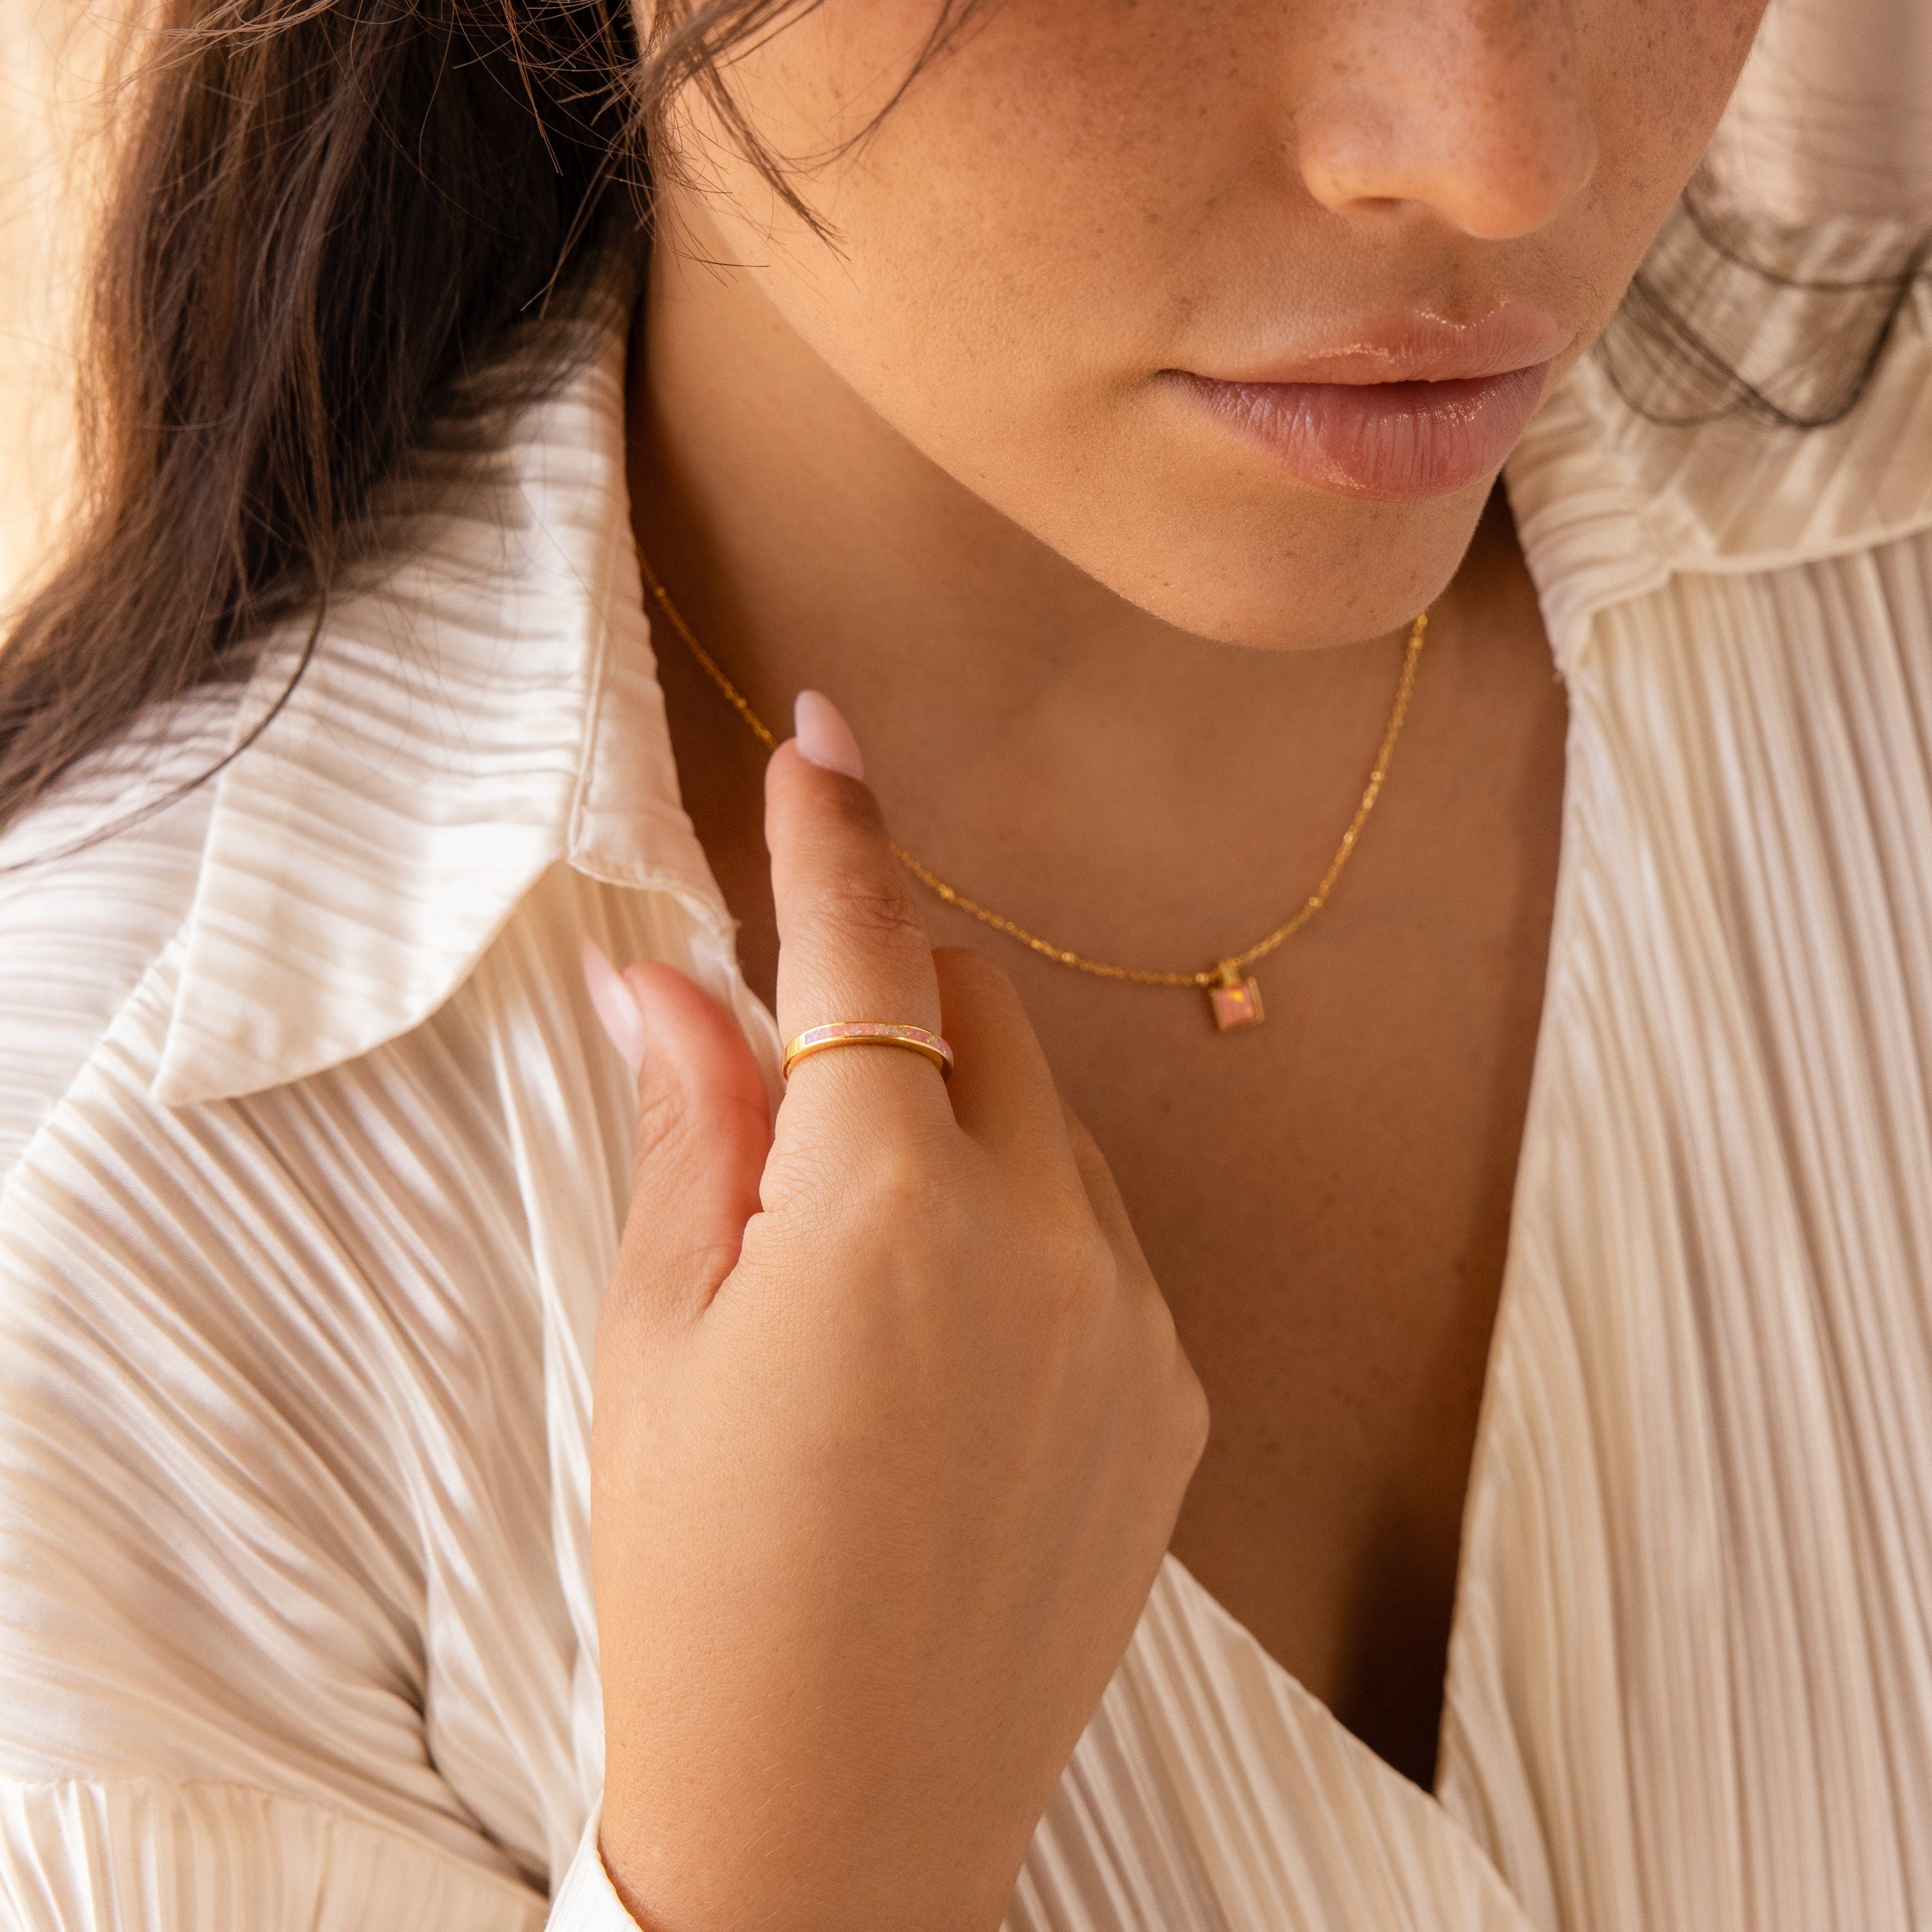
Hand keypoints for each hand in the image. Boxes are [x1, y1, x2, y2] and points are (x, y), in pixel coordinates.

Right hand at [585, 691, 1207, 1931]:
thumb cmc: (703, 1579)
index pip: (861, 952)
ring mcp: (1134, 1320)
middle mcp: (1045, 1240)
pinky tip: (949, 1349)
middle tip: (795, 1084)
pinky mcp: (1177, 1395)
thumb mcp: (660, 1338)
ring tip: (862, 1267)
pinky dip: (1026, 1226)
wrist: (837, 1821)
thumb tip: (667, 977)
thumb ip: (692, 1128)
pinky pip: (1102, 1235)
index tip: (829, 734)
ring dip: (957, 1121)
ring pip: (1048, 1123)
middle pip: (977, 1014)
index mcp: (886, 1210)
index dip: (835, 830)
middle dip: (890, 1001)